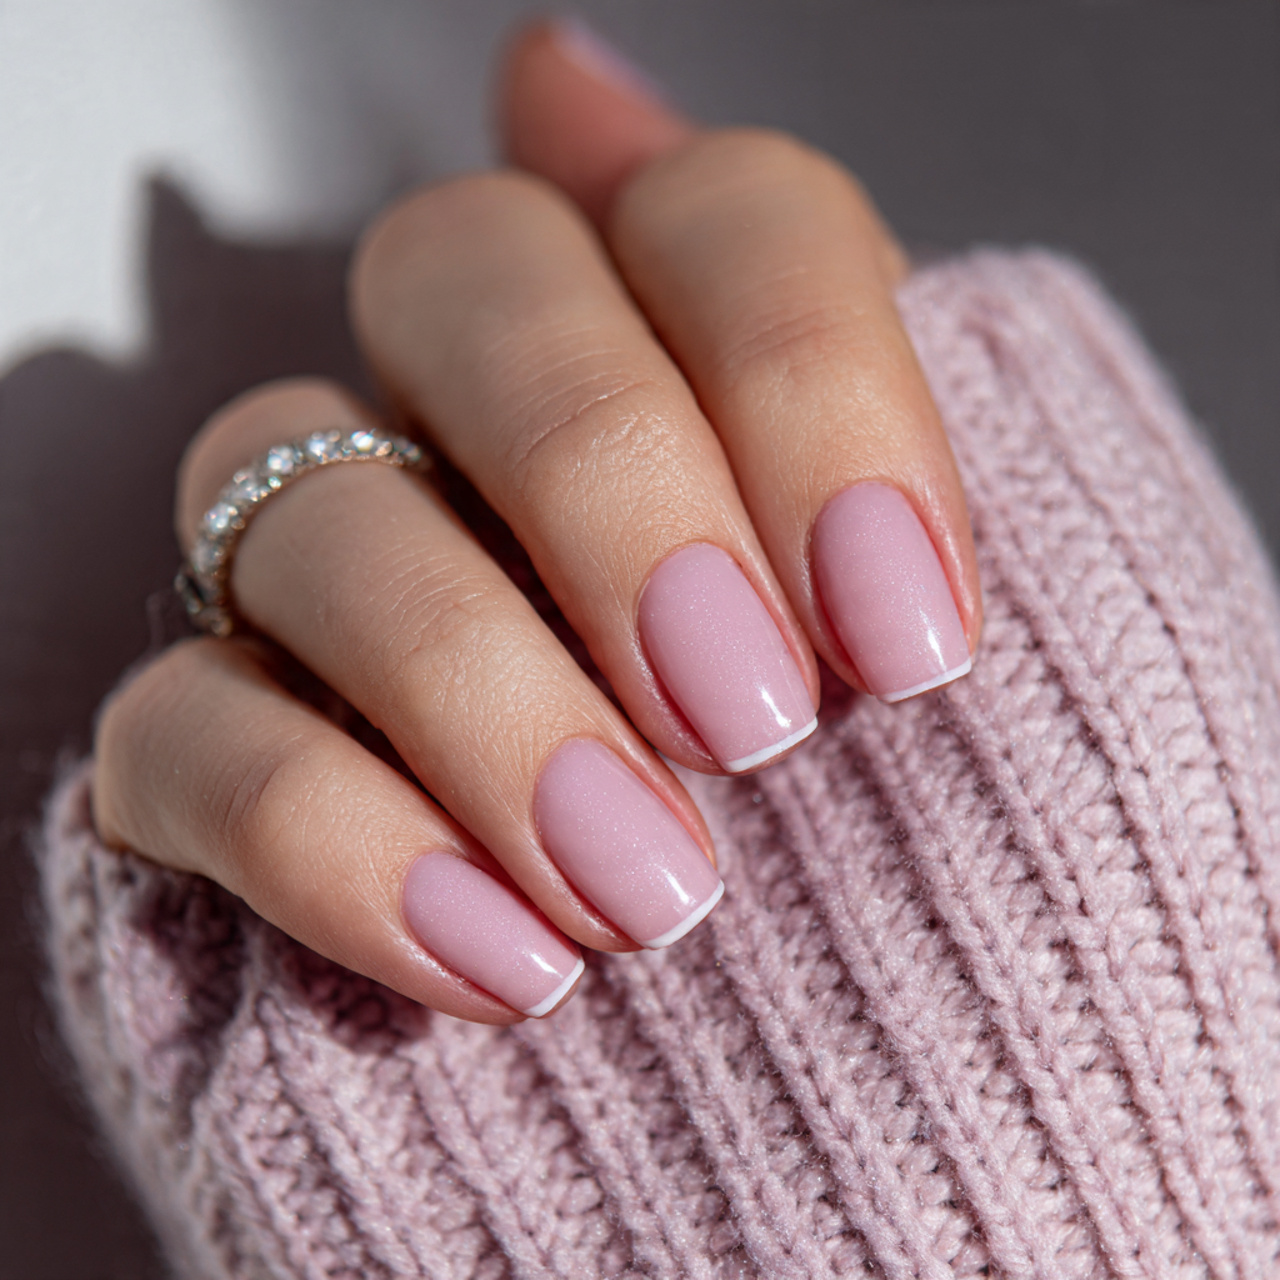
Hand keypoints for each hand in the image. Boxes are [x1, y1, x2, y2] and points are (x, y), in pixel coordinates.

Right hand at [91, 19, 980, 1023]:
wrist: (891, 1149)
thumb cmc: (965, 891)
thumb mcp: (996, 640)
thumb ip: (858, 378)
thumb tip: (565, 65)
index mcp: (706, 382)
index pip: (714, 216)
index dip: (808, 374)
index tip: (905, 628)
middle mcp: (493, 445)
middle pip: (465, 278)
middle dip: (610, 477)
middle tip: (747, 716)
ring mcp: (347, 601)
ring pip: (305, 501)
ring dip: (480, 687)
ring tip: (646, 886)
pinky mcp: (235, 773)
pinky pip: (183, 735)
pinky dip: (330, 832)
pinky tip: (494, 954)